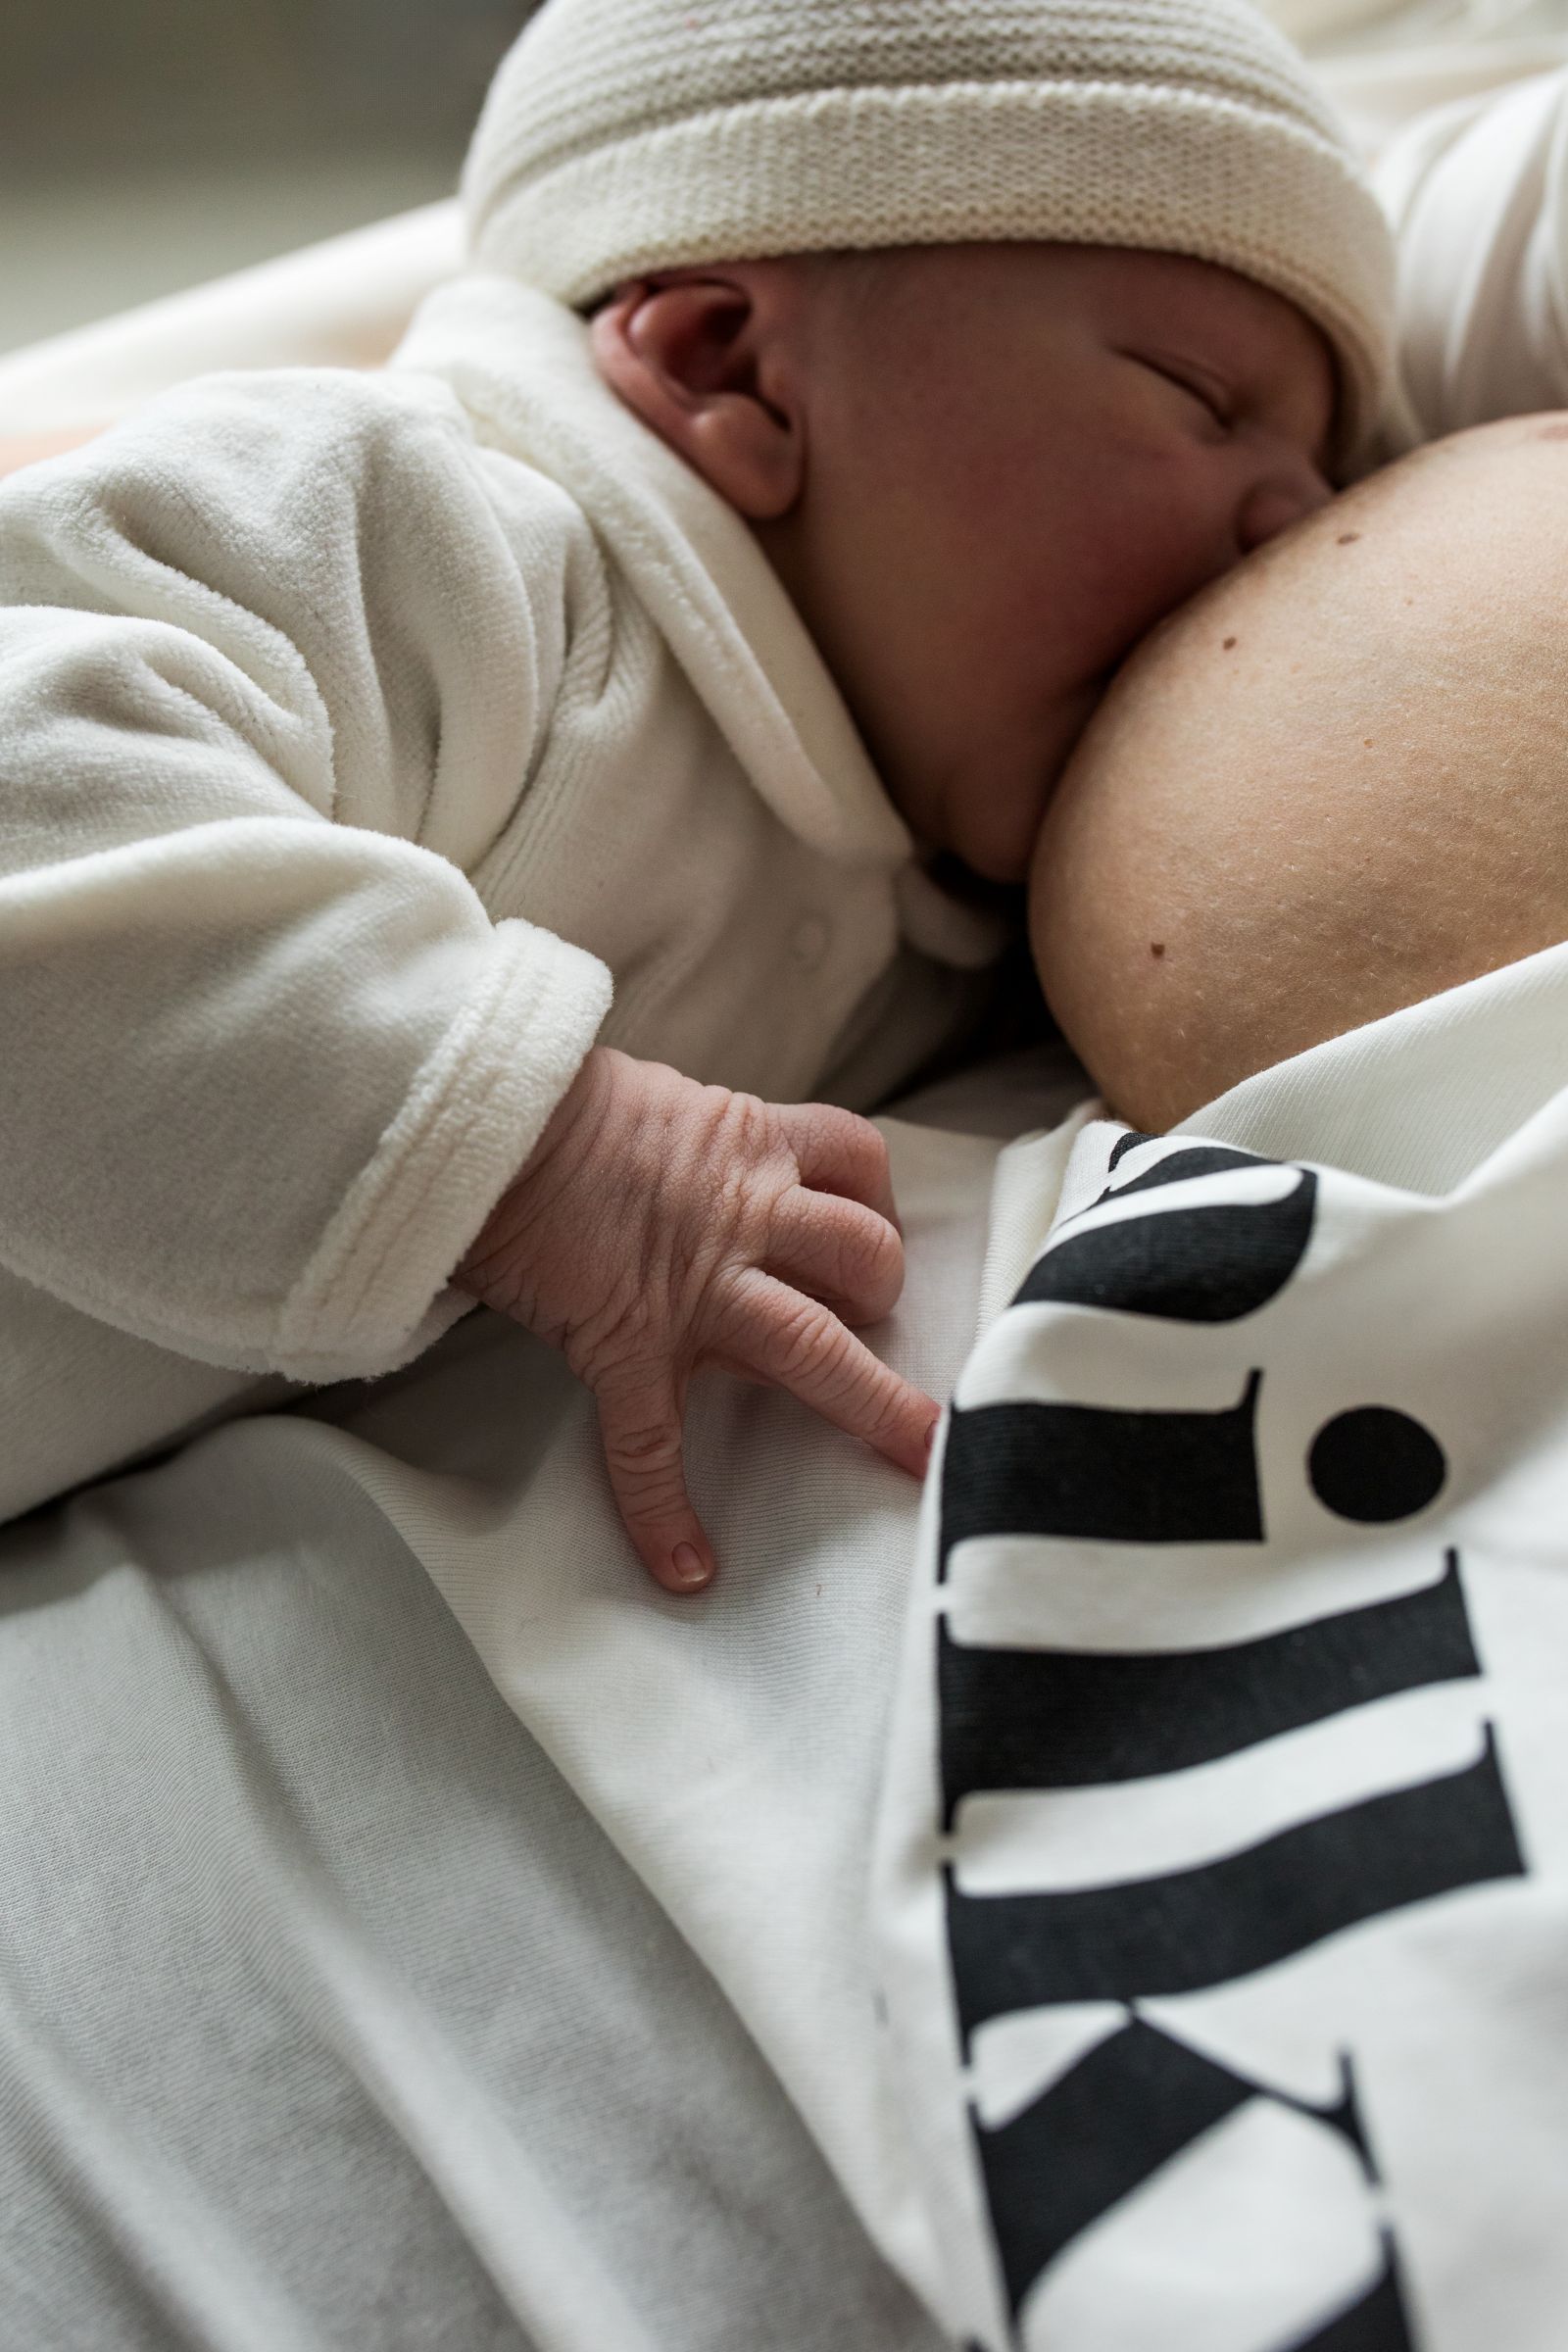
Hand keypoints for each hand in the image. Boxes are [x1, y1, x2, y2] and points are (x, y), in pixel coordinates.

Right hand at [451, 1047, 938, 1594]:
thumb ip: (702, 1135)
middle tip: (885, 1335)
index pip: (856, 1162)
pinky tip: (685, 1568)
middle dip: (891, 1301)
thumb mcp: (660, 1099)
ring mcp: (696, 1289)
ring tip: (905, 1446)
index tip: (883, 1237)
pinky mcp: (629, 1345)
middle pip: (868, 1257)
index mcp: (751, 1144)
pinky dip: (664, 1513)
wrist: (482, 1124)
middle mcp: (745, 1216)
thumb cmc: (554, 1106)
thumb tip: (702, 1152)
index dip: (882, 1205)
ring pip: (817, 1346)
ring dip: (870, 1400)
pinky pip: (651, 1445)